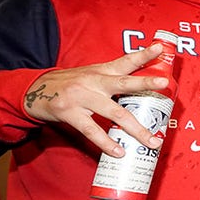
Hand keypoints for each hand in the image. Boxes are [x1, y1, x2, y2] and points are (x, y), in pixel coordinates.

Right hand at [24, 42, 169, 155]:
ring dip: (136, 129)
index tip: (160, 47)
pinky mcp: (70, 113)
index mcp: (101, 71)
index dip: (143, 54)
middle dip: (145, 83)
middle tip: (164, 84)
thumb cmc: (71, 84)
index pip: (125, 61)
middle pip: (124, 82)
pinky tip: (119, 151)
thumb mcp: (91, 75)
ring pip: (114, 113)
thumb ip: (113, 79)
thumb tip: (142, 90)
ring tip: (152, 141)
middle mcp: (94, 82)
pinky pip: (92, 131)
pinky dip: (107, 143)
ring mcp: (82, 97)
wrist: (34, 90)